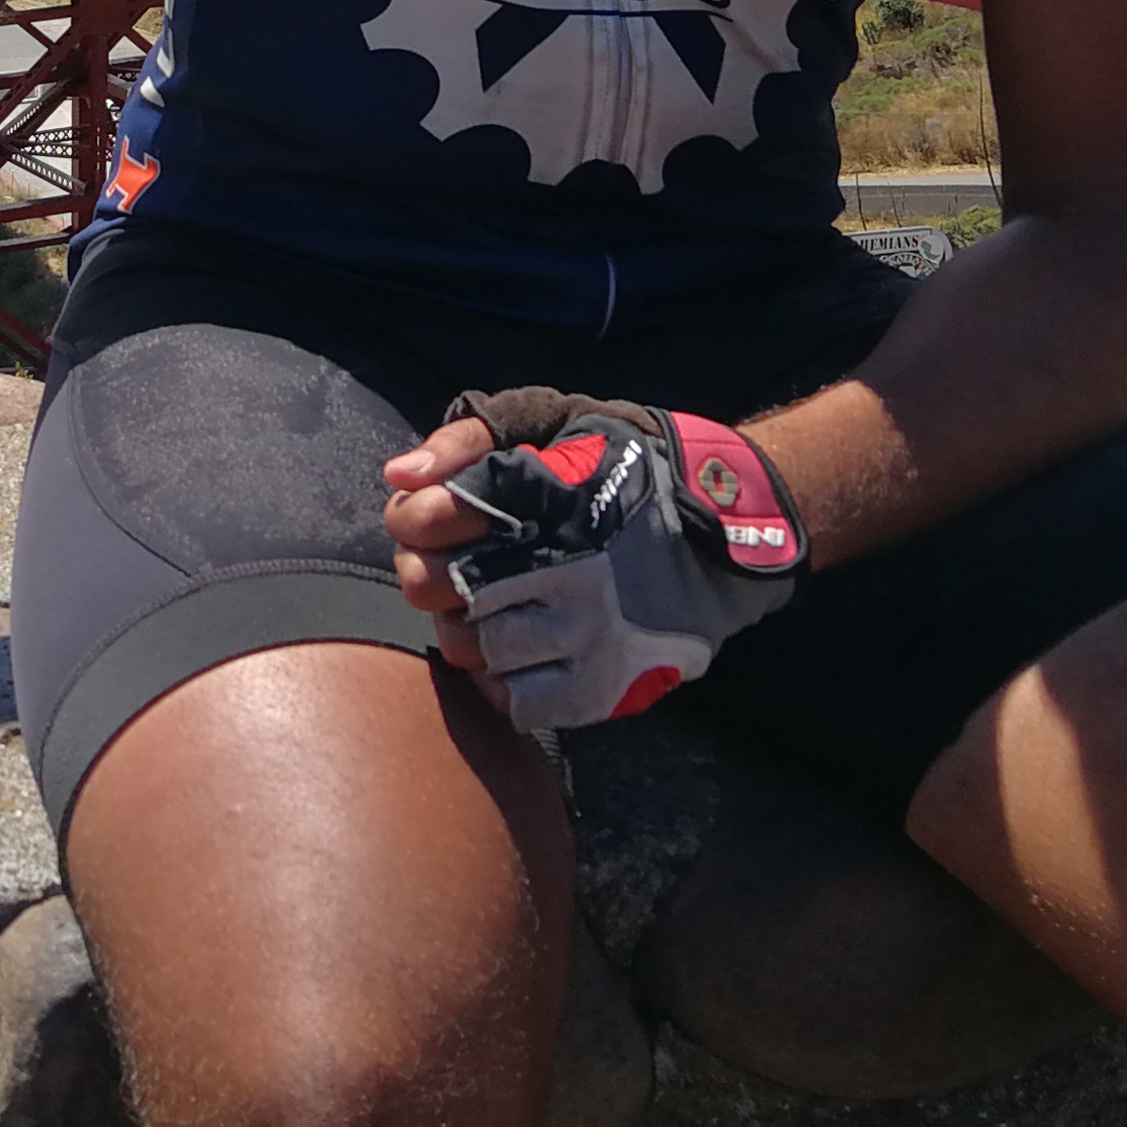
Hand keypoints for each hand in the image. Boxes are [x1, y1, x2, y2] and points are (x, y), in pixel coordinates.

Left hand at [383, 389, 802, 732]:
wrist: (728, 534)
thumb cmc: (629, 471)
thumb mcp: (559, 424)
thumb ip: (473, 440)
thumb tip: (399, 474)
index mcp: (548, 493)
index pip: (436, 513)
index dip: (414, 519)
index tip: (425, 521)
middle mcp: (566, 565)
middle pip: (443, 588)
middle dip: (432, 578)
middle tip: (452, 574)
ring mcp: (587, 632)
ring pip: (476, 648)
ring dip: (470, 629)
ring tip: (495, 612)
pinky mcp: (605, 683)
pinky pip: (520, 702)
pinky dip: (505, 682)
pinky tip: (522, 655)